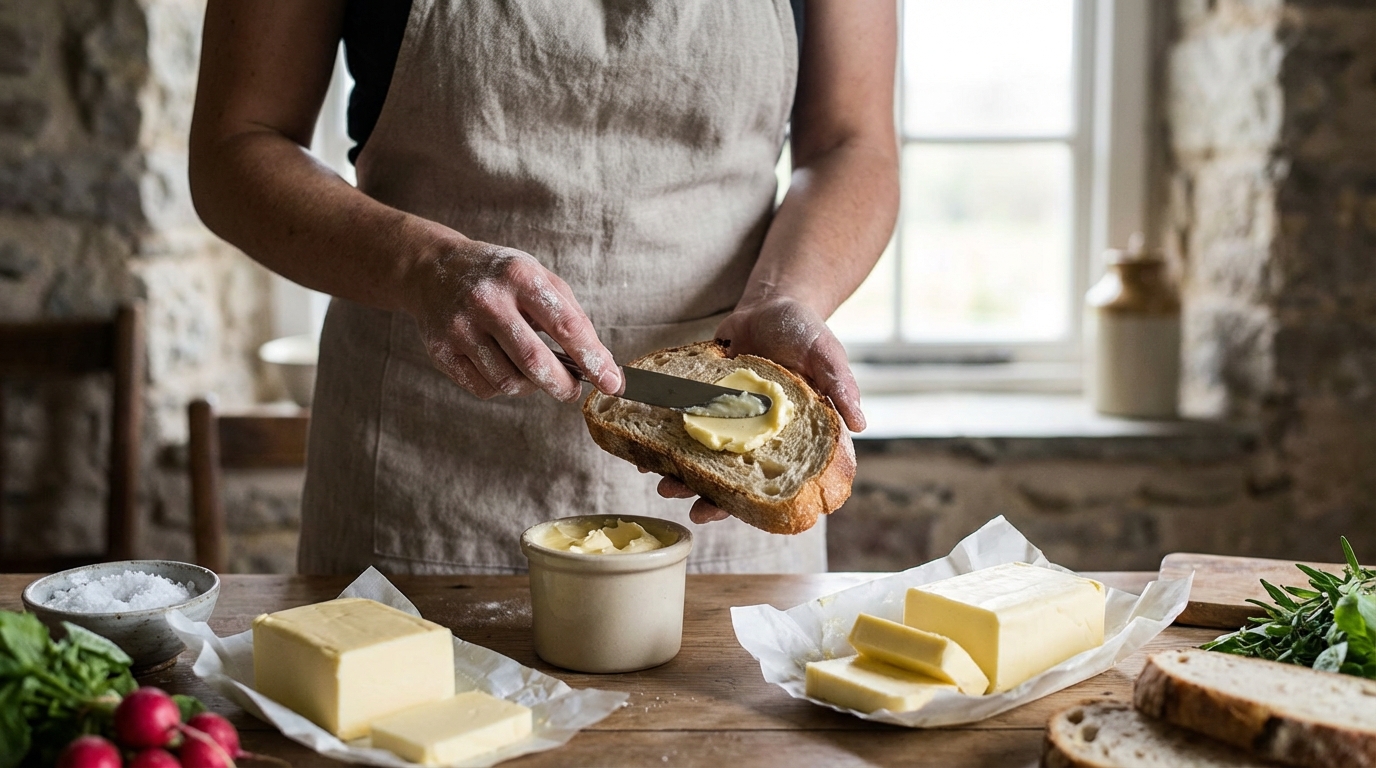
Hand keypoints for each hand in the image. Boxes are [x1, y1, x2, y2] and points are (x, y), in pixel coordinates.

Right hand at [402, 238, 622, 400]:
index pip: (566, 326)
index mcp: (520, 277)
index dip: (594, 359)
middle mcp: (488, 300)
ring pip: (508, 382)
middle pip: (535, 362)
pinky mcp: (441, 351)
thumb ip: (571, 316)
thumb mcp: (538, 277)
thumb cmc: (499, 277)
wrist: (433, 270)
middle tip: (573, 391)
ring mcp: (460, 327)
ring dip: (532, 387)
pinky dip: (503, 388)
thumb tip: (602, 364)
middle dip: (563, 385)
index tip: (613, 382)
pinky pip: (484, 389)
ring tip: (535, 373)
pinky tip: (505, 369)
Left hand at [650, 297, 865, 523]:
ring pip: (708, 460)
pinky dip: (669, 440)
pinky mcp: (709, 406)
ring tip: (661, 482)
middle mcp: (762, 438)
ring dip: (684, 474)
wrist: (770, 304)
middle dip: (708, 496)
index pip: (777, 481)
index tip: (730, 514)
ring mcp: (733, 425)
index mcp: (795, 438)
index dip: (754, 503)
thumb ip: (841, 385)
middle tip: (682, 502)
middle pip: (736, 479)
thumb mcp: (827, 353)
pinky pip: (688, 429)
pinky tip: (646, 448)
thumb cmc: (806, 331)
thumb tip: (861, 423)